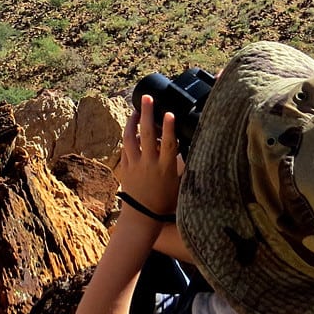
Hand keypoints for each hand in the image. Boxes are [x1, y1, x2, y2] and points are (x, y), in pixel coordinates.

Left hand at [116, 94, 182, 218]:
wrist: (142, 216)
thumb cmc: (164, 200)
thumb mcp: (179, 183)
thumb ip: (181, 164)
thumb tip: (188, 146)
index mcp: (166, 168)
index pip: (168, 144)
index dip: (169, 128)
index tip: (169, 113)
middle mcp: (149, 164)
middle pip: (147, 134)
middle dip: (147, 114)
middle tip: (147, 98)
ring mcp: (135, 164)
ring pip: (131, 138)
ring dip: (133, 121)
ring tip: (136, 110)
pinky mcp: (125, 167)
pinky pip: (126, 147)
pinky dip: (129, 135)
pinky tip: (131, 127)